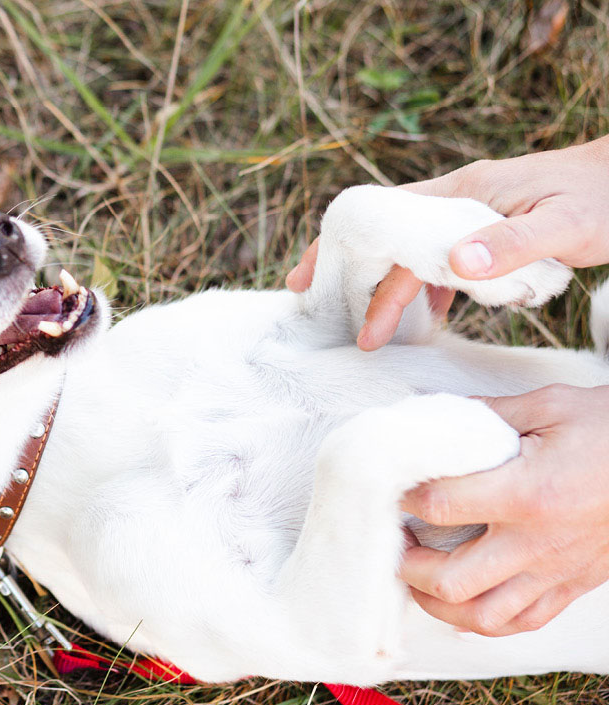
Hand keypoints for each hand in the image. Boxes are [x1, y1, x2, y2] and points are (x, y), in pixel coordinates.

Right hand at [286, 135, 608, 349]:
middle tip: (310, 303)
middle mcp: (459, 202)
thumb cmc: (606, 197)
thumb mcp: (565, 225)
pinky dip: (426, 294)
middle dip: (349, 273)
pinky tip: (425, 322)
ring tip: (365, 330)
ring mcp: (470, 220)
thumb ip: (511, 244)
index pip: (386, 219)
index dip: (341, 247)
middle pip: (389, 240)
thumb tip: (454, 266)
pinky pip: (442, 267)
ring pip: (413, 257)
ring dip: (387, 290)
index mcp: (465, 193)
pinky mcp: (486, 237)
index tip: (305, 276)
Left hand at [399, 384, 608, 635]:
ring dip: (438, 604)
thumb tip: (437, 418)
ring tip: (418, 578)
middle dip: (408, 567)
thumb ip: (487, 415)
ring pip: (483, 617)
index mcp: (528, 493)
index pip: (441, 505)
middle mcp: (539, 542)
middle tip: (394, 543)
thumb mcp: (551, 405)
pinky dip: (483, 619)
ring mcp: (557, 571)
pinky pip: (521, 621)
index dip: (404, 498)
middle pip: (451, 581)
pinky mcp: (574, 586)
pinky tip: (463, 599)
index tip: (392, 488)